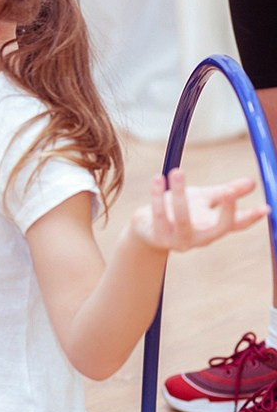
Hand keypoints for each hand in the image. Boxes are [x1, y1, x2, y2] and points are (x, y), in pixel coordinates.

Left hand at [131, 168, 264, 250]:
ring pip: (183, 219)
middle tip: (228, 191)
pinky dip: (157, 196)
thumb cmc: (179, 212)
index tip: (266, 208)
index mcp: (213, 228)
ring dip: (180, 194)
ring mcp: (179, 239)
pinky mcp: (158, 236)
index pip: (237, 225)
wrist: (147, 229)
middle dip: (225, 212)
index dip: (251, 217)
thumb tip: (253, 182)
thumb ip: (225, 192)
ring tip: (178, 171)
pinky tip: (158, 178)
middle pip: (218, 228)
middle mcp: (200, 237)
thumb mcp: (204, 200)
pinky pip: (158, 215)